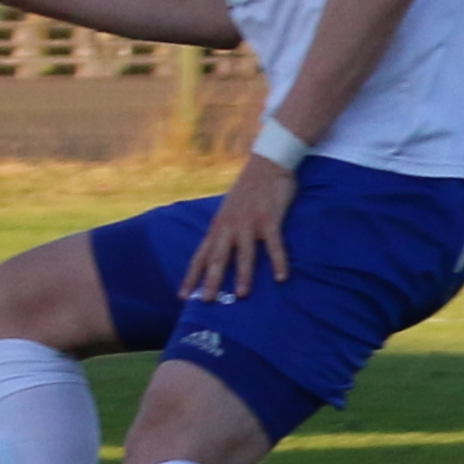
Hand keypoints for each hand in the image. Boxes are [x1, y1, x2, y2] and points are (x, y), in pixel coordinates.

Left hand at [181, 157, 296, 302]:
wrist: (266, 162)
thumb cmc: (248, 190)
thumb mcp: (229, 211)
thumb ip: (224, 231)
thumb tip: (218, 253)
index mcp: (218, 227)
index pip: (200, 255)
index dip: (191, 276)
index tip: (182, 296)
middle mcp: (229, 226)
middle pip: (217, 257)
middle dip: (210, 280)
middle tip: (206, 302)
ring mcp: (248, 222)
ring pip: (244, 253)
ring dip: (242, 274)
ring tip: (241, 295)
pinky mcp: (269, 218)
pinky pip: (274, 244)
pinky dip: (278, 261)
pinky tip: (281, 278)